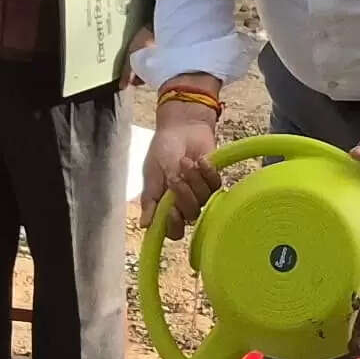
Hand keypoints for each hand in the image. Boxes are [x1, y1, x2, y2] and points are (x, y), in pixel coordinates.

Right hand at [143, 100, 223, 234]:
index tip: (171, 209)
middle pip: (191, 215)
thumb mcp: (151, 174)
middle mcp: (184, 204)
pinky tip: (200, 160)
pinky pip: (215, 185)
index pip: (173, 230)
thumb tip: (144, 224)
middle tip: (176, 176)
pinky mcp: (214, 181)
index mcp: (166, 206)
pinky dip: (207, 172)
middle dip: (183, 195)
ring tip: (185, 161)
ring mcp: (201, 193)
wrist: (180, 127)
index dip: (174, 224)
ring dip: (194, 180)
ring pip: (203, 200)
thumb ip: (150, 199)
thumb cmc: (163, 150)